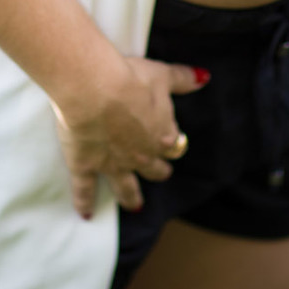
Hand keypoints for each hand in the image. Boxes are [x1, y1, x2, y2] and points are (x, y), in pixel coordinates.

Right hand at [51, 55, 207, 218]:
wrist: (96, 90)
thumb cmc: (131, 79)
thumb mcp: (161, 75)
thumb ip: (183, 79)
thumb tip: (204, 77)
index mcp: (161, 134)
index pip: (172, 141)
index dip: (172, 139)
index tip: (171, 139)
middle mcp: (141, 155)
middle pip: (154, 168)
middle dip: (159, 171)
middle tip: (161, 173)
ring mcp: (113, 164)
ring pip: (126, 186)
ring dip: (131, 197)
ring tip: (135, 205)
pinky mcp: (87, 166)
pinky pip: (86, 189)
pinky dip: (85, 202)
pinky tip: (85, 214)